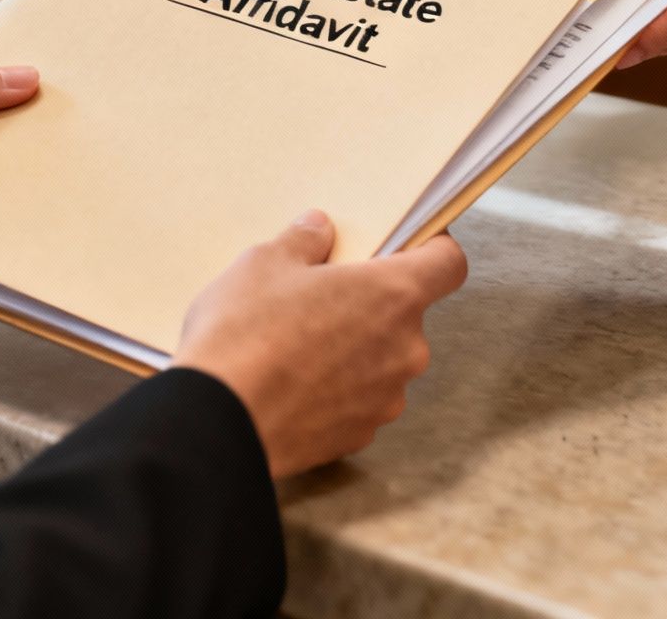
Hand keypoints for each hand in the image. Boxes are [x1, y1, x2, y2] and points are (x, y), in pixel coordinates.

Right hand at [173, 211, 468, 478]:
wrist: (218, 422)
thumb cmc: (244, 337)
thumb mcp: (264, 263)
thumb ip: (303, 242)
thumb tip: (318, 231)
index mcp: (393, 295)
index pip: (447, 264)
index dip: (431, 250)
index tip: (405, 246)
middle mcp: (404, 349)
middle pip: (406, 314)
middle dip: (370, 303)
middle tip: (321, 296)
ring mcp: (385, 398)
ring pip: (381, 359)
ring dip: (353, 349)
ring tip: (296, 344)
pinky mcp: (359, 435)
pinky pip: (358, 399)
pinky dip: (336, 389)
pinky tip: (292, 382)